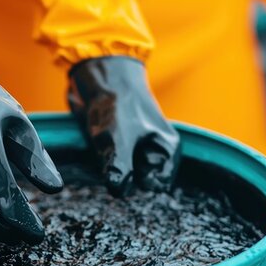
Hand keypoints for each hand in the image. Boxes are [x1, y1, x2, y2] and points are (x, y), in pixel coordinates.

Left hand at [68, 57, 179, 196]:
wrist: (100, 75)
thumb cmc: (117, 104)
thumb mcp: (118, 139)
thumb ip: (119, 167)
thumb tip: (118, 189)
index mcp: (166, 148)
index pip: (156, 184)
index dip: (138, 181)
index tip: (126, 169)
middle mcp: (155, 150)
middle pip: (139, 180)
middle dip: (125, 175)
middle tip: (113, 157)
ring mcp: (136, 147)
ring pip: (125, 172)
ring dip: (112, 167)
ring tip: (104, 148)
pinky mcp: (120, 144)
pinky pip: (113, 163)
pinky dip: (105, 160)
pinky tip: (98, 147)